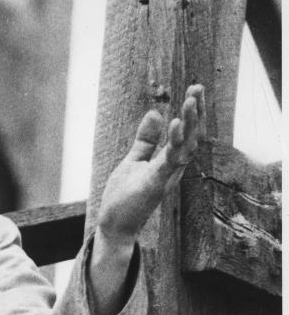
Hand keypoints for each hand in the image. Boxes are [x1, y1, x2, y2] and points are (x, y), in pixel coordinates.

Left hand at [85, 85, 204, 314]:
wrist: (114, 227)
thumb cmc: (124, 197)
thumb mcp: (134, 161)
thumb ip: (146, 140)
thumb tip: (155, 113)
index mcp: (169, 162)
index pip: (186, 133)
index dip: (193, 112)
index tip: (196, 89)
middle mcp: (173, 169)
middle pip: (192, 136)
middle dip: (196, 112)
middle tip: (198, 87)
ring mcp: (165, 177)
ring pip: (185, 147)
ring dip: (189, 124)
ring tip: (191, 101)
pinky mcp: (154, 185)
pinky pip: (169, 162)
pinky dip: (174, 144)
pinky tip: (175, 125)